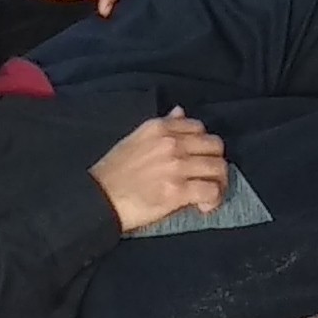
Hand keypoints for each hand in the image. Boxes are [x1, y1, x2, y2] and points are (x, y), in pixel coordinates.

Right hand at [90, 113, 227, 232]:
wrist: (98, 199)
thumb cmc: (113, 172)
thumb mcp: (135, 138)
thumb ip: (162, 125)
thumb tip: (180, 111)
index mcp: (159, 127)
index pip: (198, 126)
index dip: (202, 144)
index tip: (197, 158)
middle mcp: (171, 143)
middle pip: (215, 146)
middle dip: (215, 162)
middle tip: (208, 177)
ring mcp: (176, 166)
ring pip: (219, 168)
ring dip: (218, 183)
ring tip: (209, 194)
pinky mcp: (178, 191)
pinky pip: (211, 190)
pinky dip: (213, 199)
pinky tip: (204, 206)